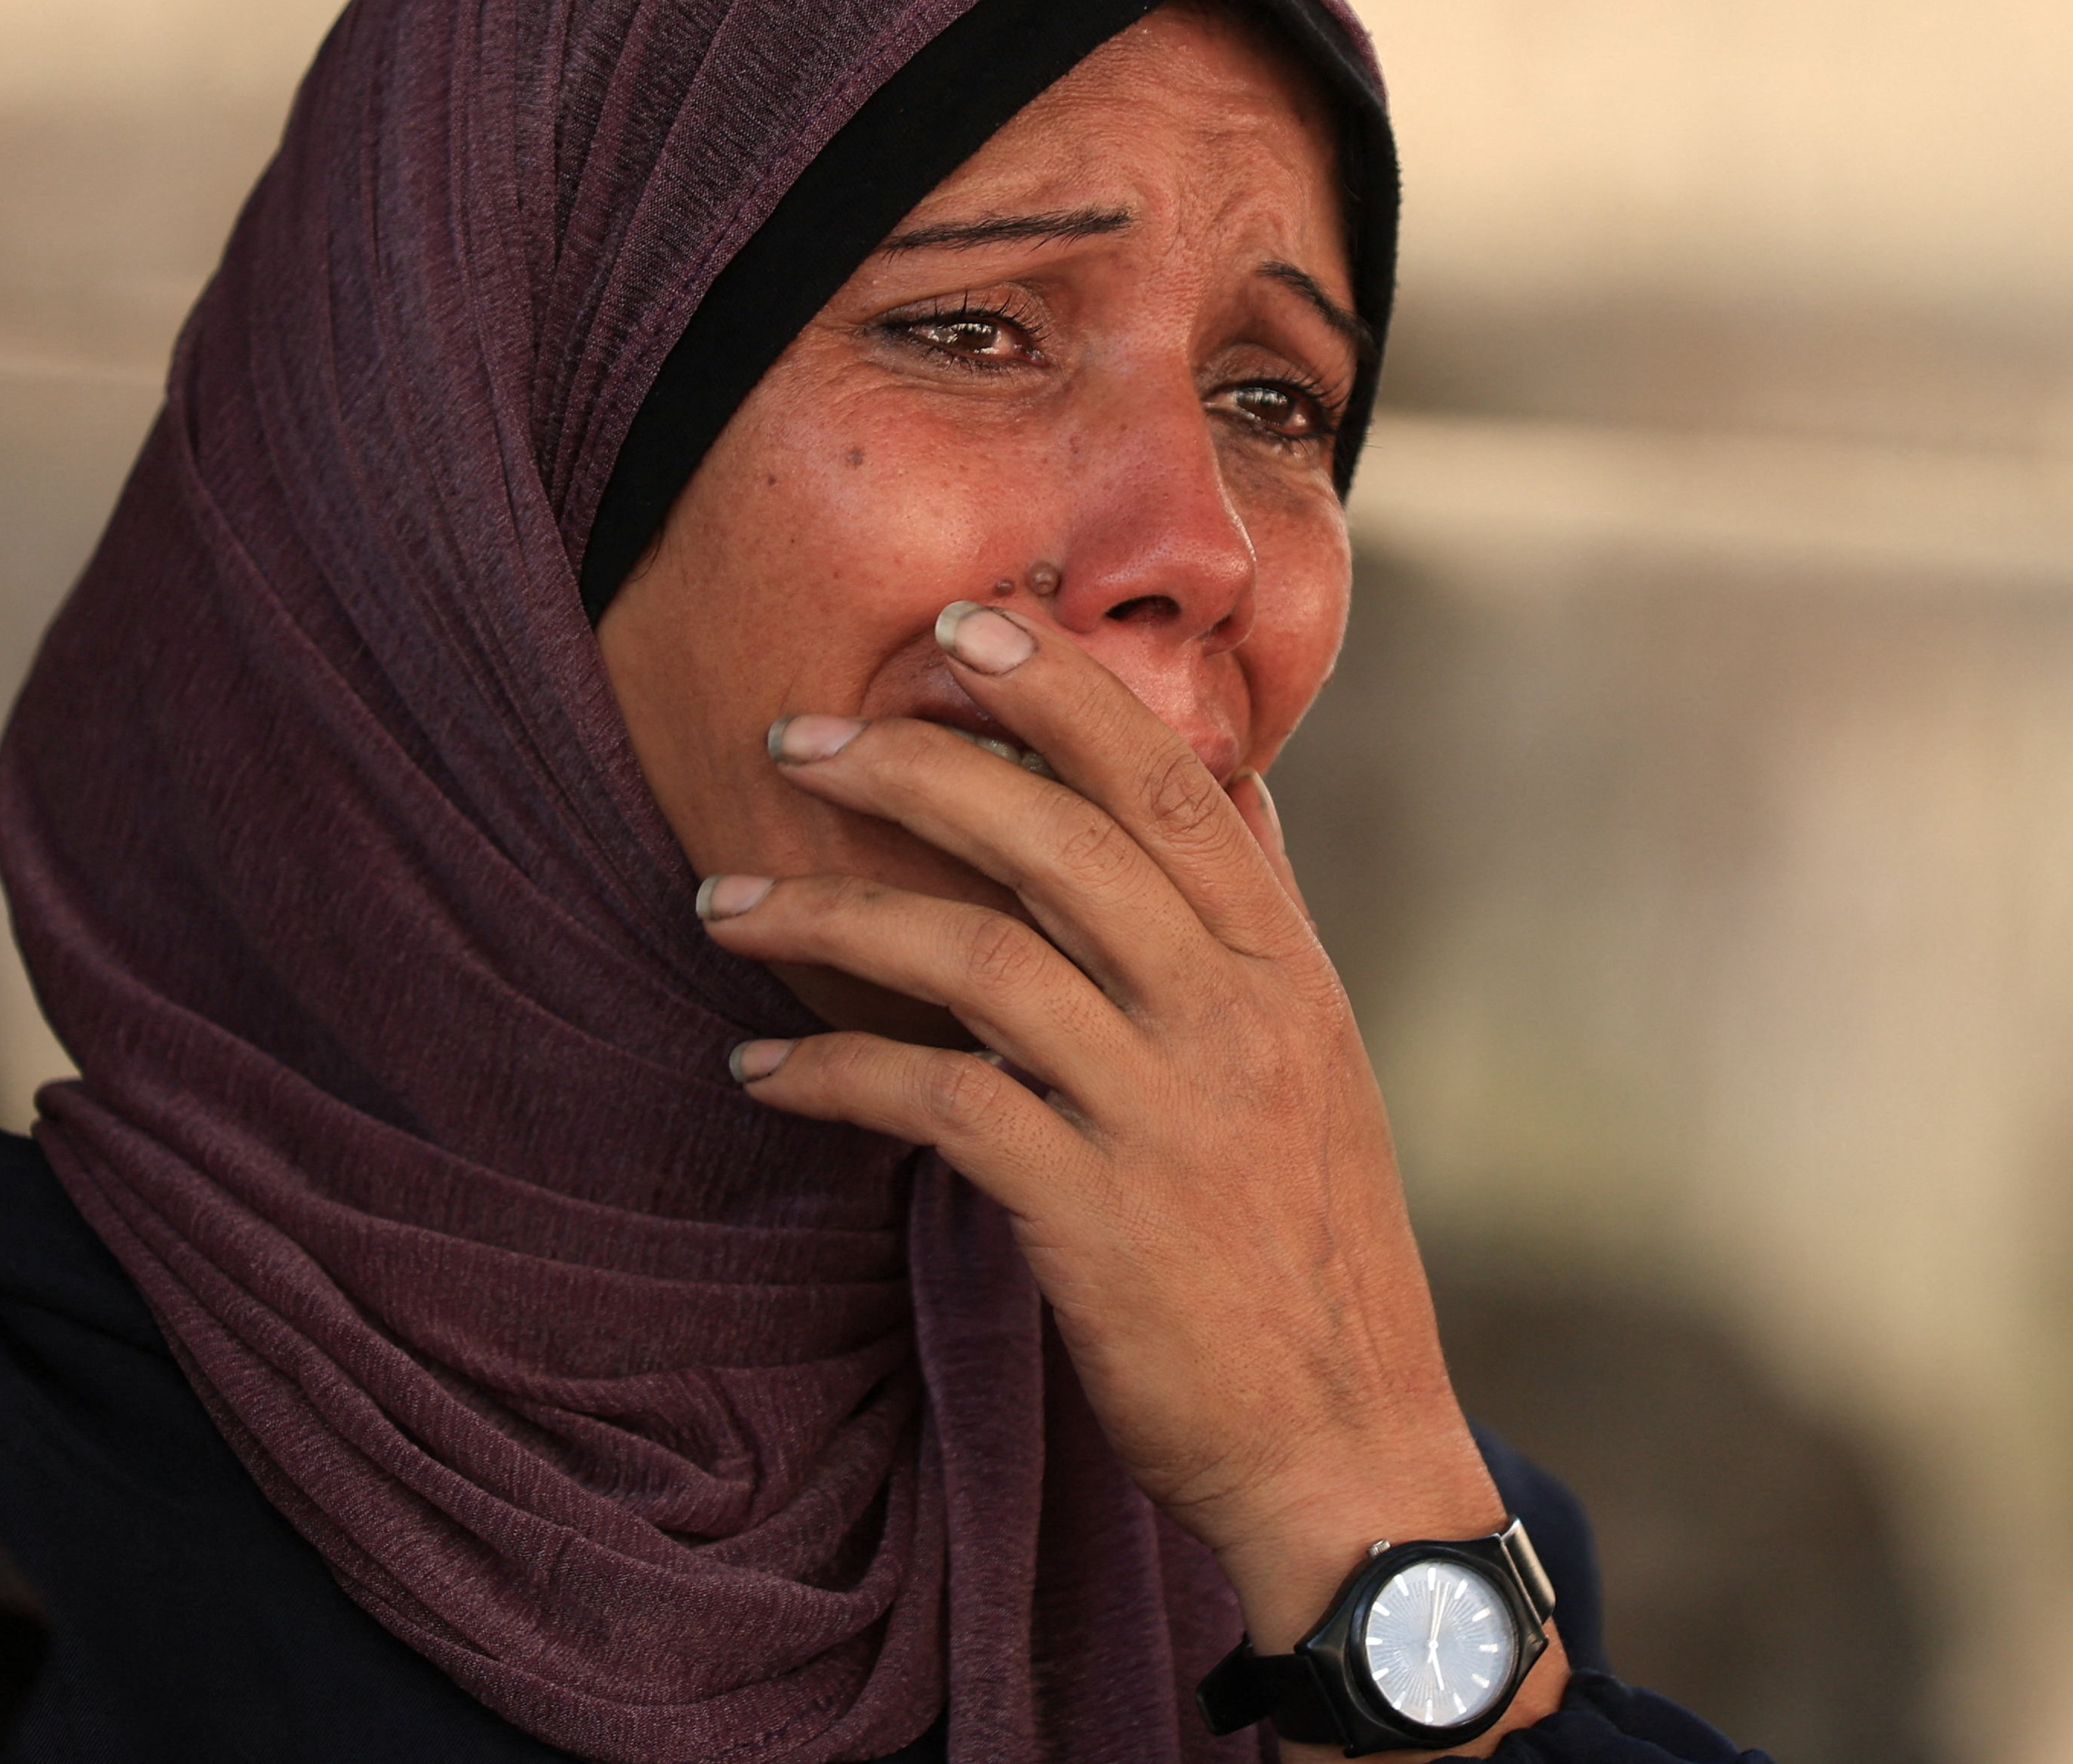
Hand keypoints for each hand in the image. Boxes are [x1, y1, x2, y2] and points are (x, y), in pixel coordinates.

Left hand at [699, 600, 1566, 1754]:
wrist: (1349, 1450)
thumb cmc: (1309, 1250)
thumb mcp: (1315, 1061)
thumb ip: (1255, 924)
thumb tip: (1230, 787)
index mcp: (1285, 968)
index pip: (1173, 783)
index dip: (1062, 688)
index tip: (963, 622)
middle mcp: (1233, 1019)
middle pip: (1063, 838)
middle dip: (918, 765)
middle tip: (799, 736)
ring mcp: (1166, 1115)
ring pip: (981, 956)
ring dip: (834, 913)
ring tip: (723, 901)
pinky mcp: (1094, 1216)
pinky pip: (939, 1103)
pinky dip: (835, 1072)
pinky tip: (759, 1068)